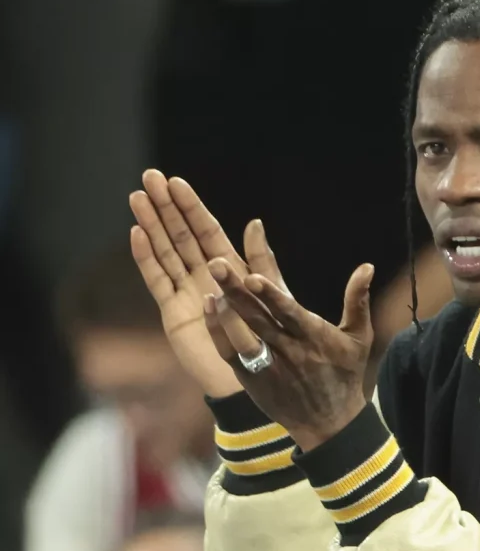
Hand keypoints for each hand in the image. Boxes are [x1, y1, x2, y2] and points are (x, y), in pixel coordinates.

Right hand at [129, 169, 288, 397]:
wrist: (254, 373)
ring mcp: (187, 291)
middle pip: (181, 235)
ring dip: (152, 225)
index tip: (175, 182)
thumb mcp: (271, 293)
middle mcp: (205, 275)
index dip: (191, 206)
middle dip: (166, 206)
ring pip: (166, 251)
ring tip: (137, 198)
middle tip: (149, 177)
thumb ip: (261, 259)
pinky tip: (137, 234)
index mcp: (230, 267)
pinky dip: (148, 257)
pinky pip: (158, 279)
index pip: (206, 230)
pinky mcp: (173, 311)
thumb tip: (255, 222)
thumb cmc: (269, 336)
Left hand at [204, 256, 374, 450]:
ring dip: (225, 309)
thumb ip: (358, 300)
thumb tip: (367, 266)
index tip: (253, 276)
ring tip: (212, 280)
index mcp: (314, 338)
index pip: (289, 313)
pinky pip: (228, 351)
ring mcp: (266, 366)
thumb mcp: (359, 338)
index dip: (270, 295)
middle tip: (217, 264)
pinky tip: (211, 305)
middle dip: (236, 291)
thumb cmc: (345, 374)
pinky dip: (217, 329)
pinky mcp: (250, 377)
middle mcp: (288, 351)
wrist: (329, 423)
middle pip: (258, 318)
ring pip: (240, 334)